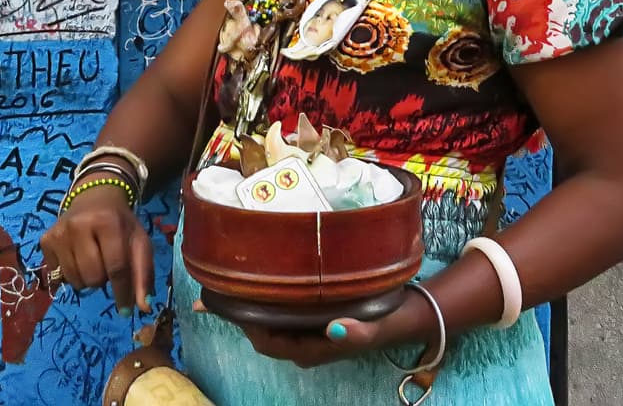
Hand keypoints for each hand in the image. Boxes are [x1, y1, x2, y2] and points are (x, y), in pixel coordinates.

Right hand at [40, 184, 153, 314]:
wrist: (95, 196)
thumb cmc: (120, 222)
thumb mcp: (138, 241)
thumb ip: (143, 274)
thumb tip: (143, 308)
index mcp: (108, 222)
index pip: (116, 267)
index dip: (122, 292)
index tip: (126, 309)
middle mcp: (79, 225)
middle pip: (93, 277)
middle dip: (103, 279)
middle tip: (106, 262)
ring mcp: (59, 232)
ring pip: (74, 280)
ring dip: (86, 278)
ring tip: (92, 259)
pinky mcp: (46, 239)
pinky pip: (57, 275)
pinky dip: (70, 273)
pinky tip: (76, 256)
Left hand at [192, 291, 436, 369]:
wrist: (405, 316)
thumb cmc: (385, 323)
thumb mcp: (372, 329)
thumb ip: (354, 332)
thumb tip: (334, 327)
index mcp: (308, 349)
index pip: (263, 340)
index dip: (242, 322)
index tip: (224, 297)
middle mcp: (302, 341)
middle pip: (259, 329)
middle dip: (239, 309)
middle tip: (217, 280)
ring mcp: (306, 329)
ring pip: (269, 317)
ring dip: (250, 300)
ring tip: (230, 273)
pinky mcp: (311, 315)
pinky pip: (281, 307)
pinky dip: (266, 293)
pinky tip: (260, 272)